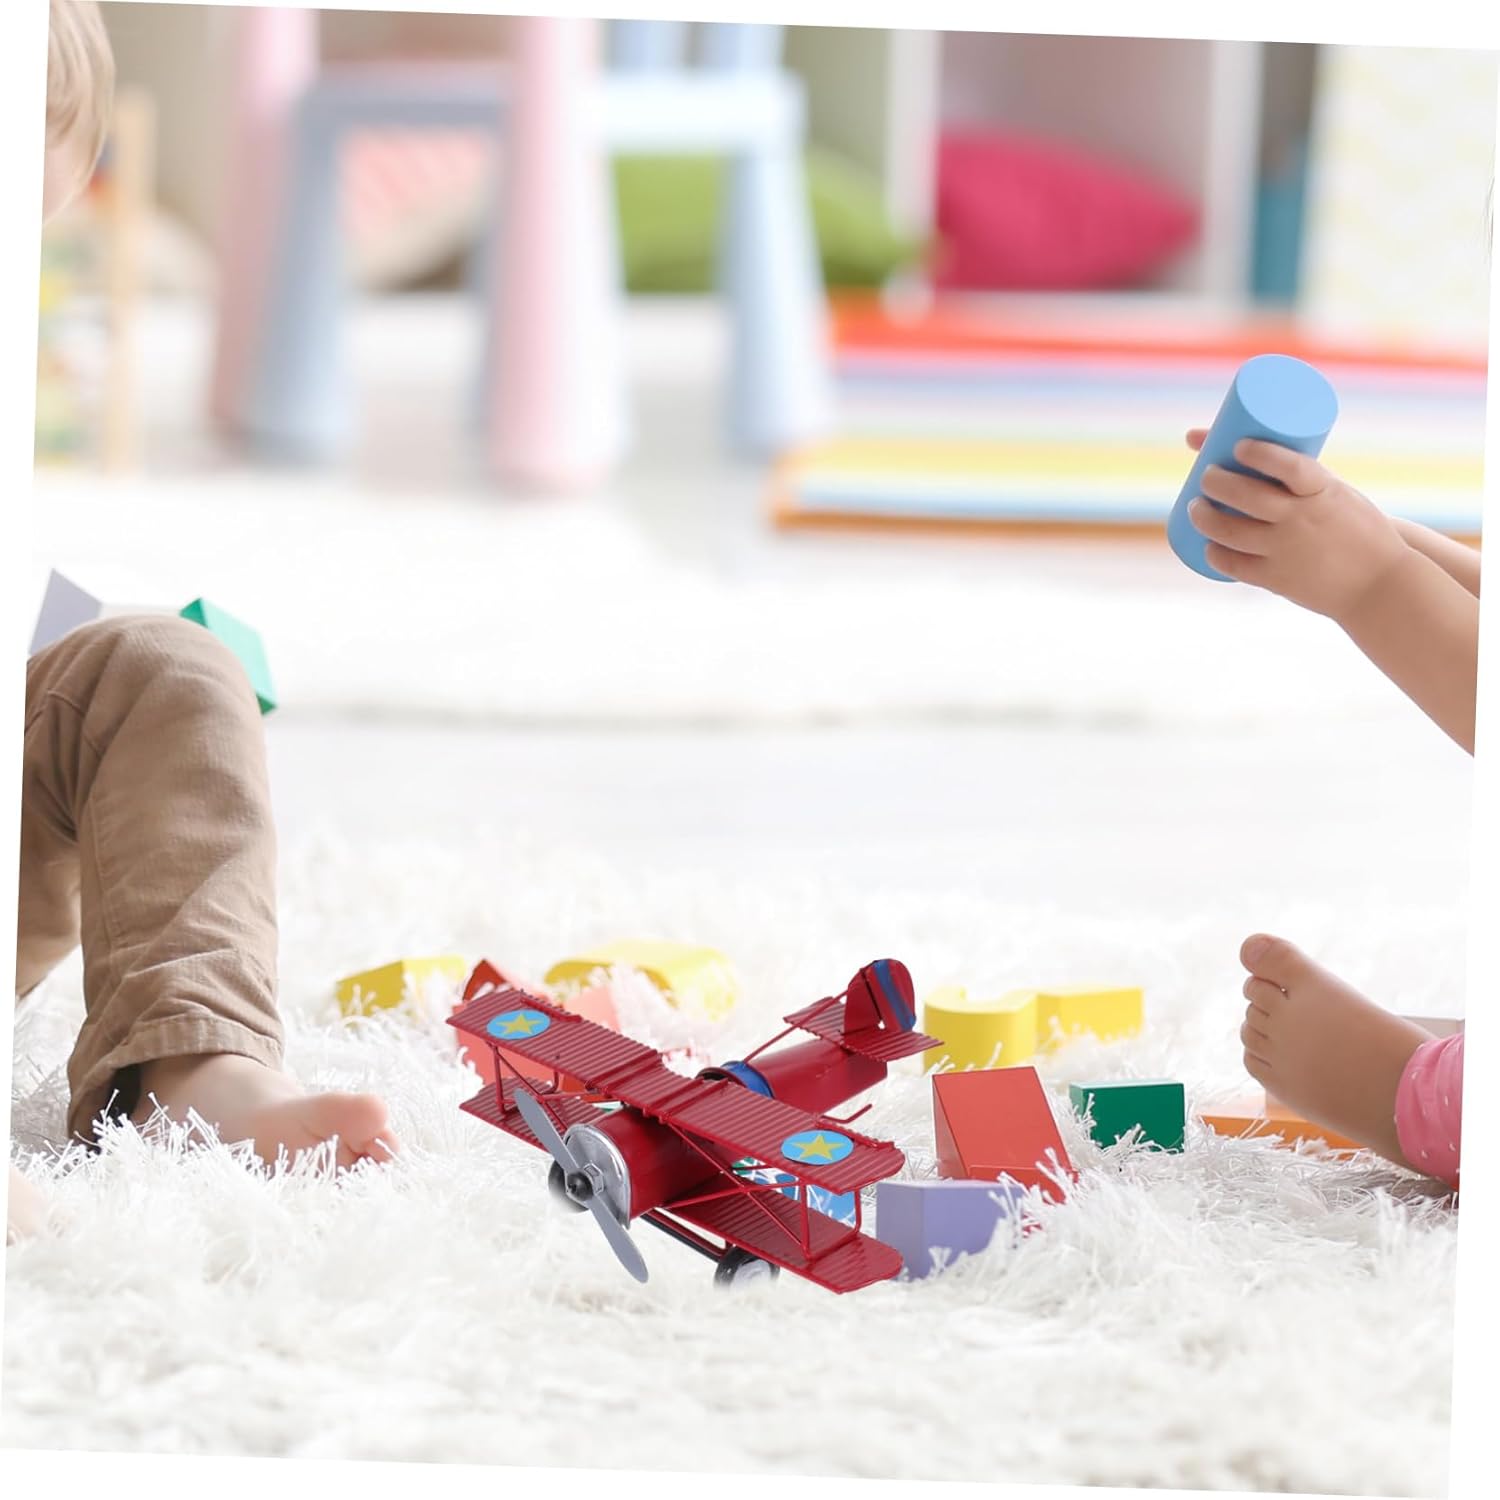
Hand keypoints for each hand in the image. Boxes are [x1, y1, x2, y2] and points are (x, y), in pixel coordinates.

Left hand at [1182, 428, 1409, 621]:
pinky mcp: (1276, 579)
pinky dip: (1215, 553)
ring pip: (1229, 530)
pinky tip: (1207, 545)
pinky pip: (1233, 565)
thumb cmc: (1357, 531)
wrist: (1379, 584)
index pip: (1289, 465)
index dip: (1260, 453)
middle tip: (1206, 474)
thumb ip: (1301, 482)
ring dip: (1203, 516)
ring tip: (1196, 506)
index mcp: (1324, 492)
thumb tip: (1259, 455)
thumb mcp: (1337, 497)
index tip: (1239, 445)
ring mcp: (1286, 550)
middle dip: (1214, 481)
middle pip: (1246, 496)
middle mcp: (1302, 520)